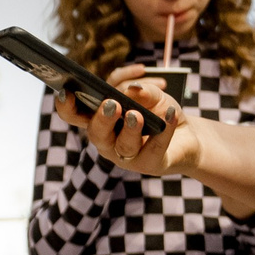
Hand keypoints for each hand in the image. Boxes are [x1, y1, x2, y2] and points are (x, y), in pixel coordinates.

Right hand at [56, 63, 198, 176]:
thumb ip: (141, 89)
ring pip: (123, 146)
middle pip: (96, 133)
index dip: (66, 106)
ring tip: (138, 115)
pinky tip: (170, 114)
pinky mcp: (150, 165)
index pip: (75, 115)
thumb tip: (132, 89)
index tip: (66, 92)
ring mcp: (127, 157)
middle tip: (111, 104)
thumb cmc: (159, 111)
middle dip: (102, 118)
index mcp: (99, 120)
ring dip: (130, 128)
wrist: (187, 135)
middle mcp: (108, 141)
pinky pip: (154, 149)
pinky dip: (164, 129)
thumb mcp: (151, 93)